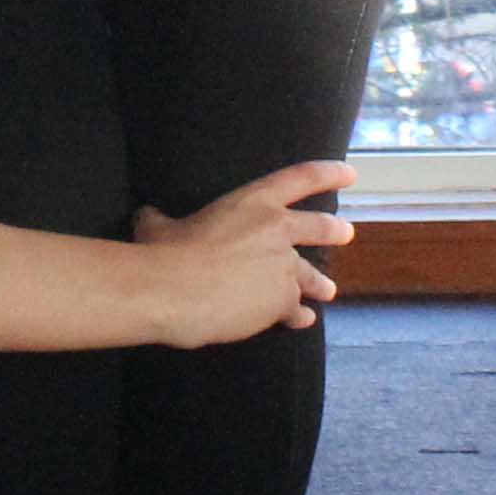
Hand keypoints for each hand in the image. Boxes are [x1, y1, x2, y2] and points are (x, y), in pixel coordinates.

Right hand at [130, 158, 355, 343]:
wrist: (175, 291)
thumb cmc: (164, 252)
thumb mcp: (158, 225)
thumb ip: (160, 218)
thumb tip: (146, 215)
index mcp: (253, 202)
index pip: (301, 178)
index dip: (328, 173)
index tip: (349, 173)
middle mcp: (277, 231)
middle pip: (319, 227)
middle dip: (334, 230)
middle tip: (346, 233)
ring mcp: (283, 268)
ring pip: (311, 276)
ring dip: (320, 284)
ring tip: (327, 291)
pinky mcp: (281, 302)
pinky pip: (296, 310)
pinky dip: (299, 316)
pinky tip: (303, 321)